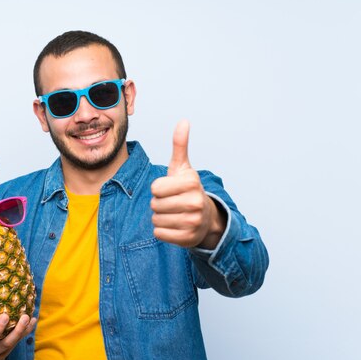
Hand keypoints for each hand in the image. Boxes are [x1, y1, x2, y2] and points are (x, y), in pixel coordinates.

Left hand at [150, 120, 224, 248]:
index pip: (155, 188)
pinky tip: (174, 226)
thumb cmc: (188, 190)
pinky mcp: (188, 238)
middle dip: (158, 204)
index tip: (170, 189)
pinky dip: (162, 231)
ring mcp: (193, 222)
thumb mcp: (183, 168)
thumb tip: (183, 121)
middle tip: (172, 203)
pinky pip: (159, 234)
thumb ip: (180, 145)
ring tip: (173, 214)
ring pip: (156, 220)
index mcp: (192, 182)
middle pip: (154, 204)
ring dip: (160, 217)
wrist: (205, 217)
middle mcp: (195, 202)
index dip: (158, 189)